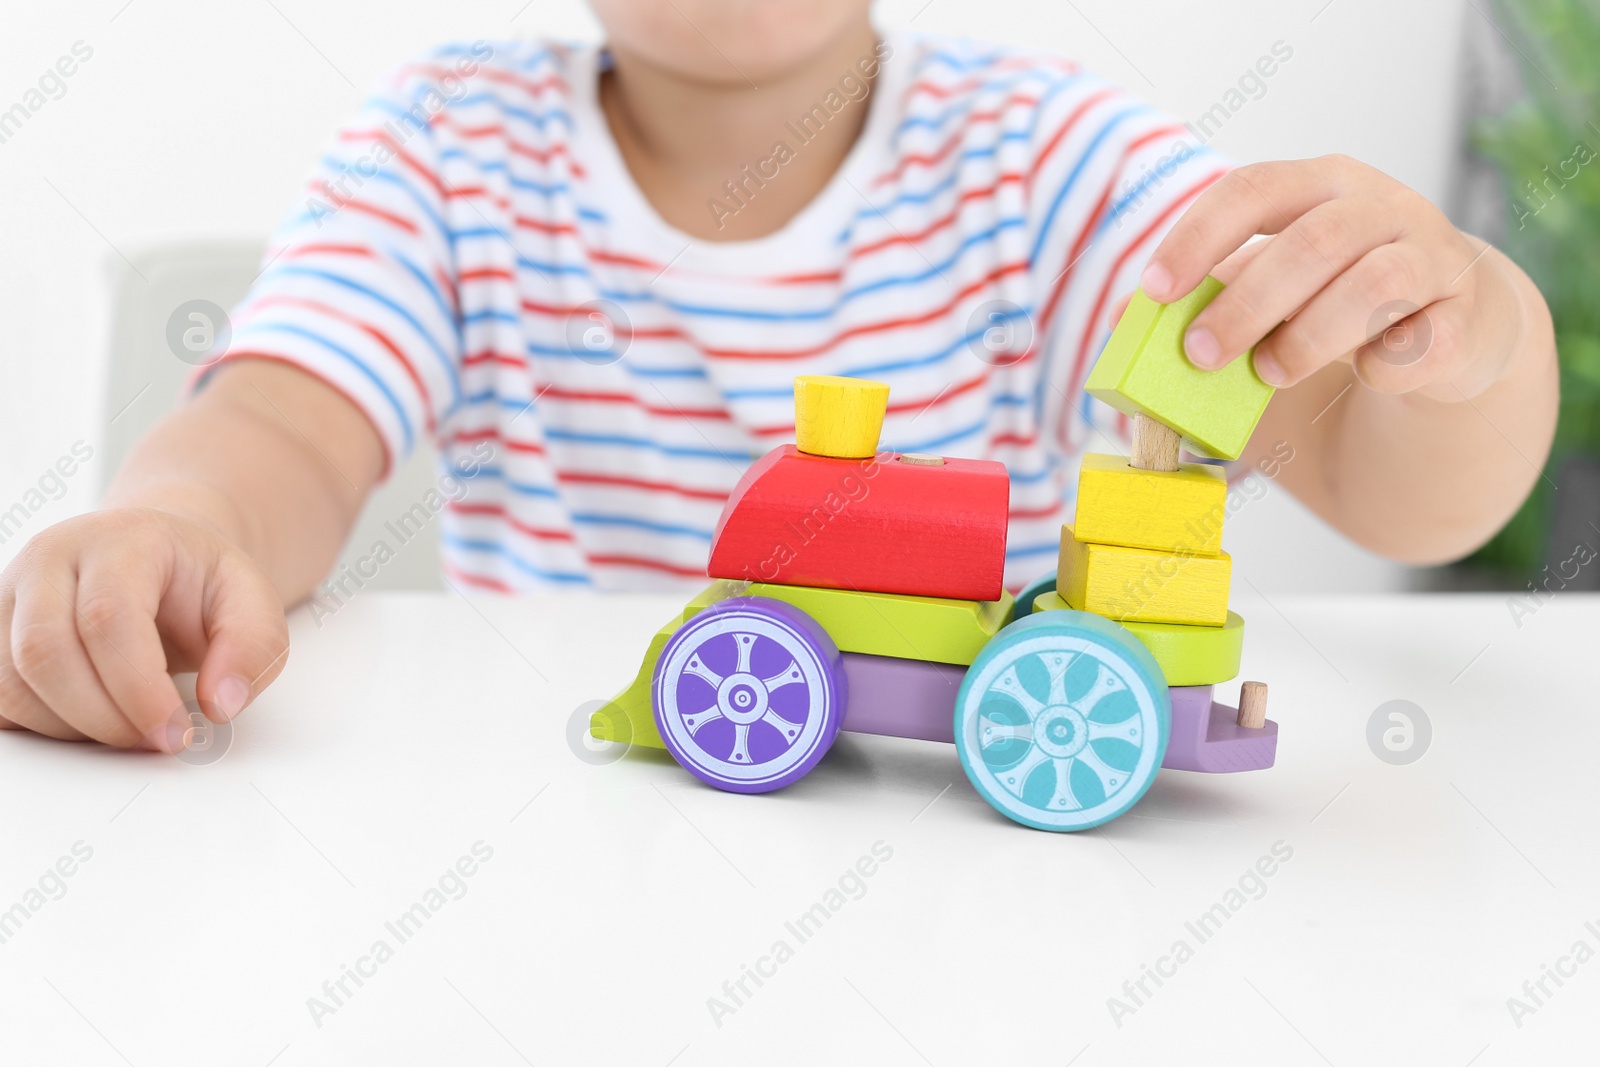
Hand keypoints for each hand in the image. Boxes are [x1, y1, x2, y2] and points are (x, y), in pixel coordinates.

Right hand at [0, 508, 288, 749]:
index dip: (138, 689)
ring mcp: (9, 596)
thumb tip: (222, 703)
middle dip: (104, 718)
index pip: (107, 618)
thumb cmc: (198, 582)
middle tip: (156, 739)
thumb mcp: (252, 601)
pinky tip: (93, 720)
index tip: (174, 732)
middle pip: (45, 653)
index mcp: (119, 540)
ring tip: (130, 727)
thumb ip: (253, 647)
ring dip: (73, 728)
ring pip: (11, 684)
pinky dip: (42, 728)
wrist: (159, 560)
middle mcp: (50, 559)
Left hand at [1138, 154, 1530, 402]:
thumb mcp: (1271, 290)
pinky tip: (1365, 375)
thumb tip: (1120, 321)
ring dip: (1310, 337)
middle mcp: (1383, 207)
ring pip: (1376, 284)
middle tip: (1200, 354)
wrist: (1453, 327)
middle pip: (1314, 241)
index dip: (1199, 236)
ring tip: (1270, 373)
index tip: (1154, 289)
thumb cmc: (1335, 303)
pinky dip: (1387, 365)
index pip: (1253, 189)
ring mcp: (1435, 256)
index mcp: (1321, 185)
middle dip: (1248, 302)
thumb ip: (1210, 295)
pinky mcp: (1469, 316)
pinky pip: (1427, 341)